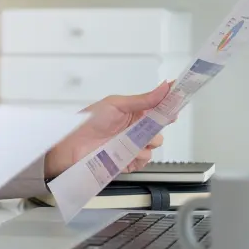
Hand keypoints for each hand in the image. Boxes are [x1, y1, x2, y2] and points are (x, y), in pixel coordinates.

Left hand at [43, 81, 172, 179]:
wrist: (71, 145)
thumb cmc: (90, 120)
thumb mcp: (117, 104)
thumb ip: (143, 99)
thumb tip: (166, 86)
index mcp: (134, 111)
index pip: (159, 109)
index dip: (169, 108)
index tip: (177, 106)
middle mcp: (135, 128)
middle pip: (159, 130)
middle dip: (155, 131)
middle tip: (143, 130)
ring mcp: (131, 145)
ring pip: (153, 147)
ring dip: (144, 146)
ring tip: (128, 144)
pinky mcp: (127, 161)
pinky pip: (143, 162)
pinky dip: (137, 159)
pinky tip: (126, 156)